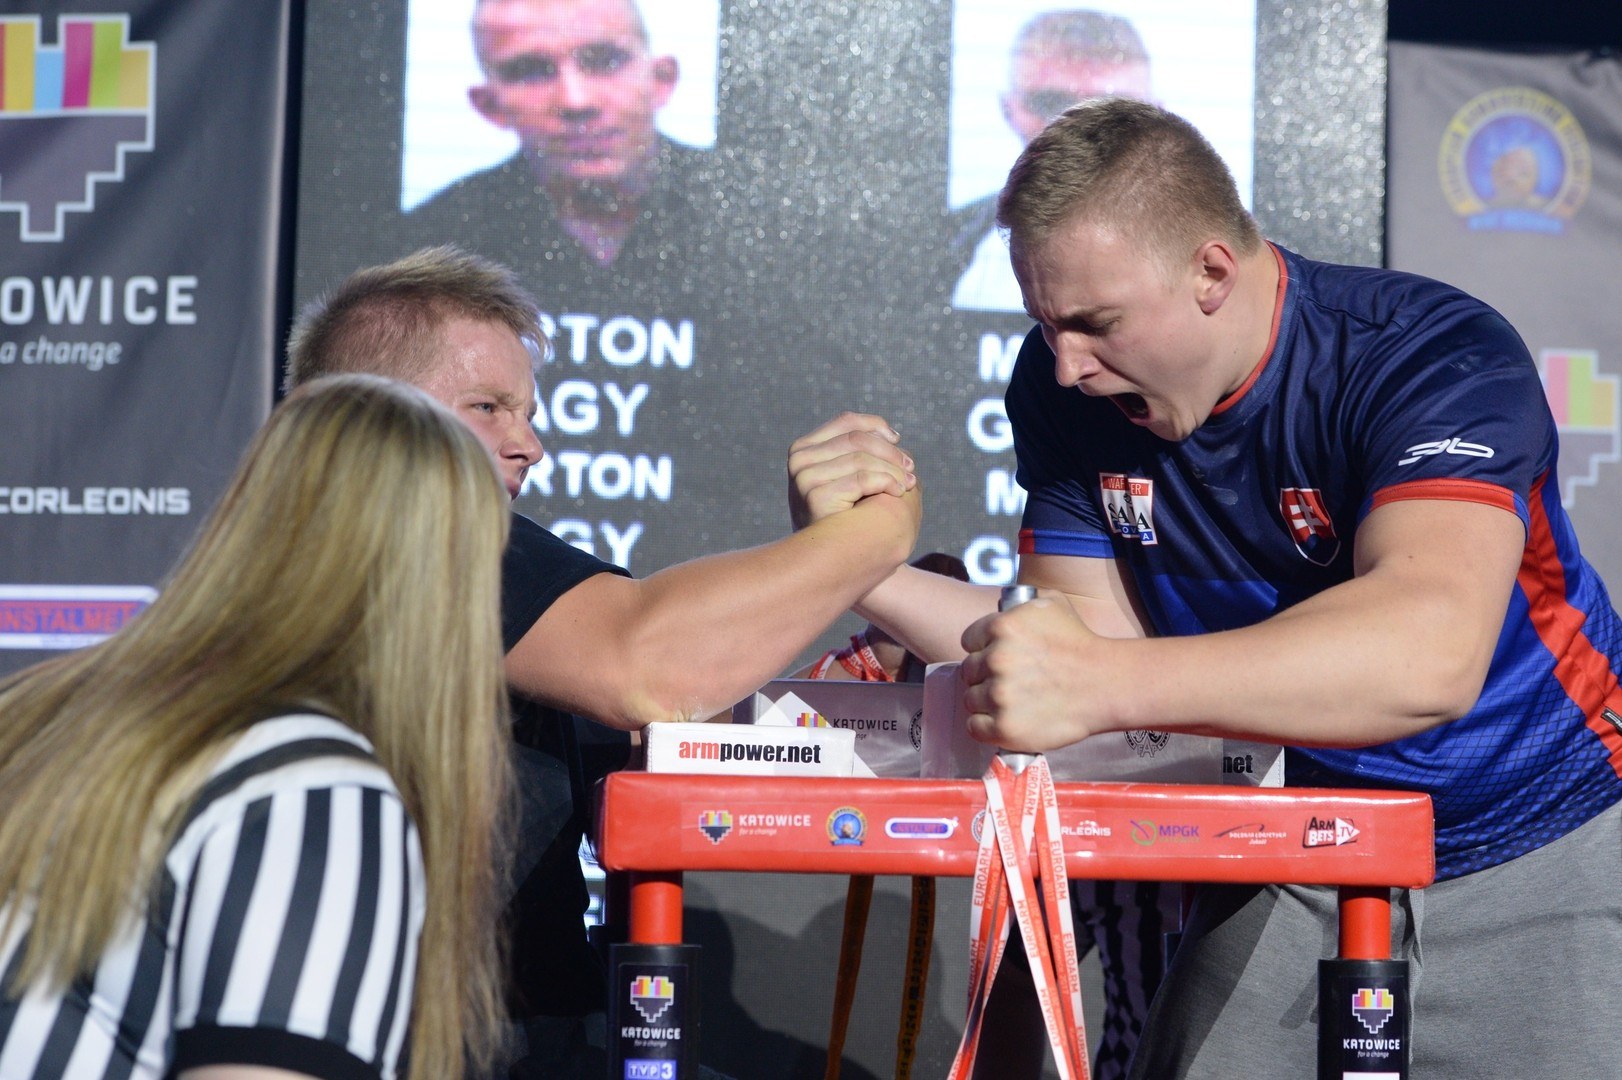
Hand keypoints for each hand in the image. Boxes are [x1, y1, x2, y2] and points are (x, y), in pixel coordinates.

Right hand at [787, 412, 915, 529]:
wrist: (831, 557)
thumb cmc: (845, 513)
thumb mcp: (848, 475)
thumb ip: (861, 451)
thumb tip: (892, 435)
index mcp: (804, 448)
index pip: (846, 421)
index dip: (876, 426)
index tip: (897, 440)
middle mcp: (799, 459)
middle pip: (856, 439)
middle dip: (890, 452)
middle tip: (910, 468)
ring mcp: (804, 478)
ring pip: (861, 458)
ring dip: (893, 470)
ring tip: (909, 484)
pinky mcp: (815, 496)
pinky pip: (862, 479)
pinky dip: (887, 482)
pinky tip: (898, 491)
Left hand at [959, 593, 1099, 751]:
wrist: (1106, 684)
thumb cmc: (1081, 643)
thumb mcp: (1052, 604)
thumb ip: (1021, 602)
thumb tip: (1003, 606)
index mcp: (1002, 627)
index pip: (969, 641)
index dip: (982, 649)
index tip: (997, 658)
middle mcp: (996, 659)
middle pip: (969, 671)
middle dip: (985, 676)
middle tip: (1009, 682)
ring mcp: (999, 695)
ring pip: (971, 699)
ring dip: (985, 702)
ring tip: (1011, 702)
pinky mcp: (1005, 727)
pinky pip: (975, 727)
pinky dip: (986, 726)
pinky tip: (1003, 721)